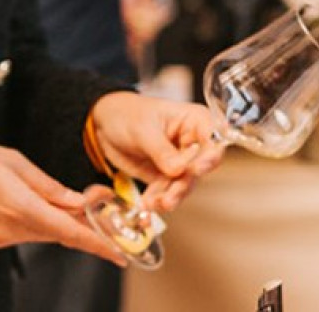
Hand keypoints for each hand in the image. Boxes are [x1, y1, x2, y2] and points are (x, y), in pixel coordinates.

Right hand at [0, 141, 125, 263]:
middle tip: (102, 210)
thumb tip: (78, 203)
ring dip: (60, 222)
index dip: (99, 245)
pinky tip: (40, 207)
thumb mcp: (18, 164)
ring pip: (43, 233)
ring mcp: (1, 237)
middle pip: (60, 233)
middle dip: (83, 226)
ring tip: (71, 204)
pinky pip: (25, 233)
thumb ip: (51, 187)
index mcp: (24, 208)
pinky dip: (39, 222)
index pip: (71, 233)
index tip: (121, 255)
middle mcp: (13, 229)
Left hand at [88, 91, 225, 210]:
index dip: (210, 155)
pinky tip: (148, 203)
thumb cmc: (127, 114)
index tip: (197, 169)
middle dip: (184, 183)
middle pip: (200, 167)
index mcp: (195, 121)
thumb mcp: (143, 129)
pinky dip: (158, 199)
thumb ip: (161, 150)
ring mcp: (181, 161)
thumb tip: (179, 169)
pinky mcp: (167, 176)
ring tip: (156, 204)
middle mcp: (193, 142)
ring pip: (185, 184)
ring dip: (172, 196)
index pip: (213, 138)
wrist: (105, 125)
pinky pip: (168, 191)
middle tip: (170, 197)